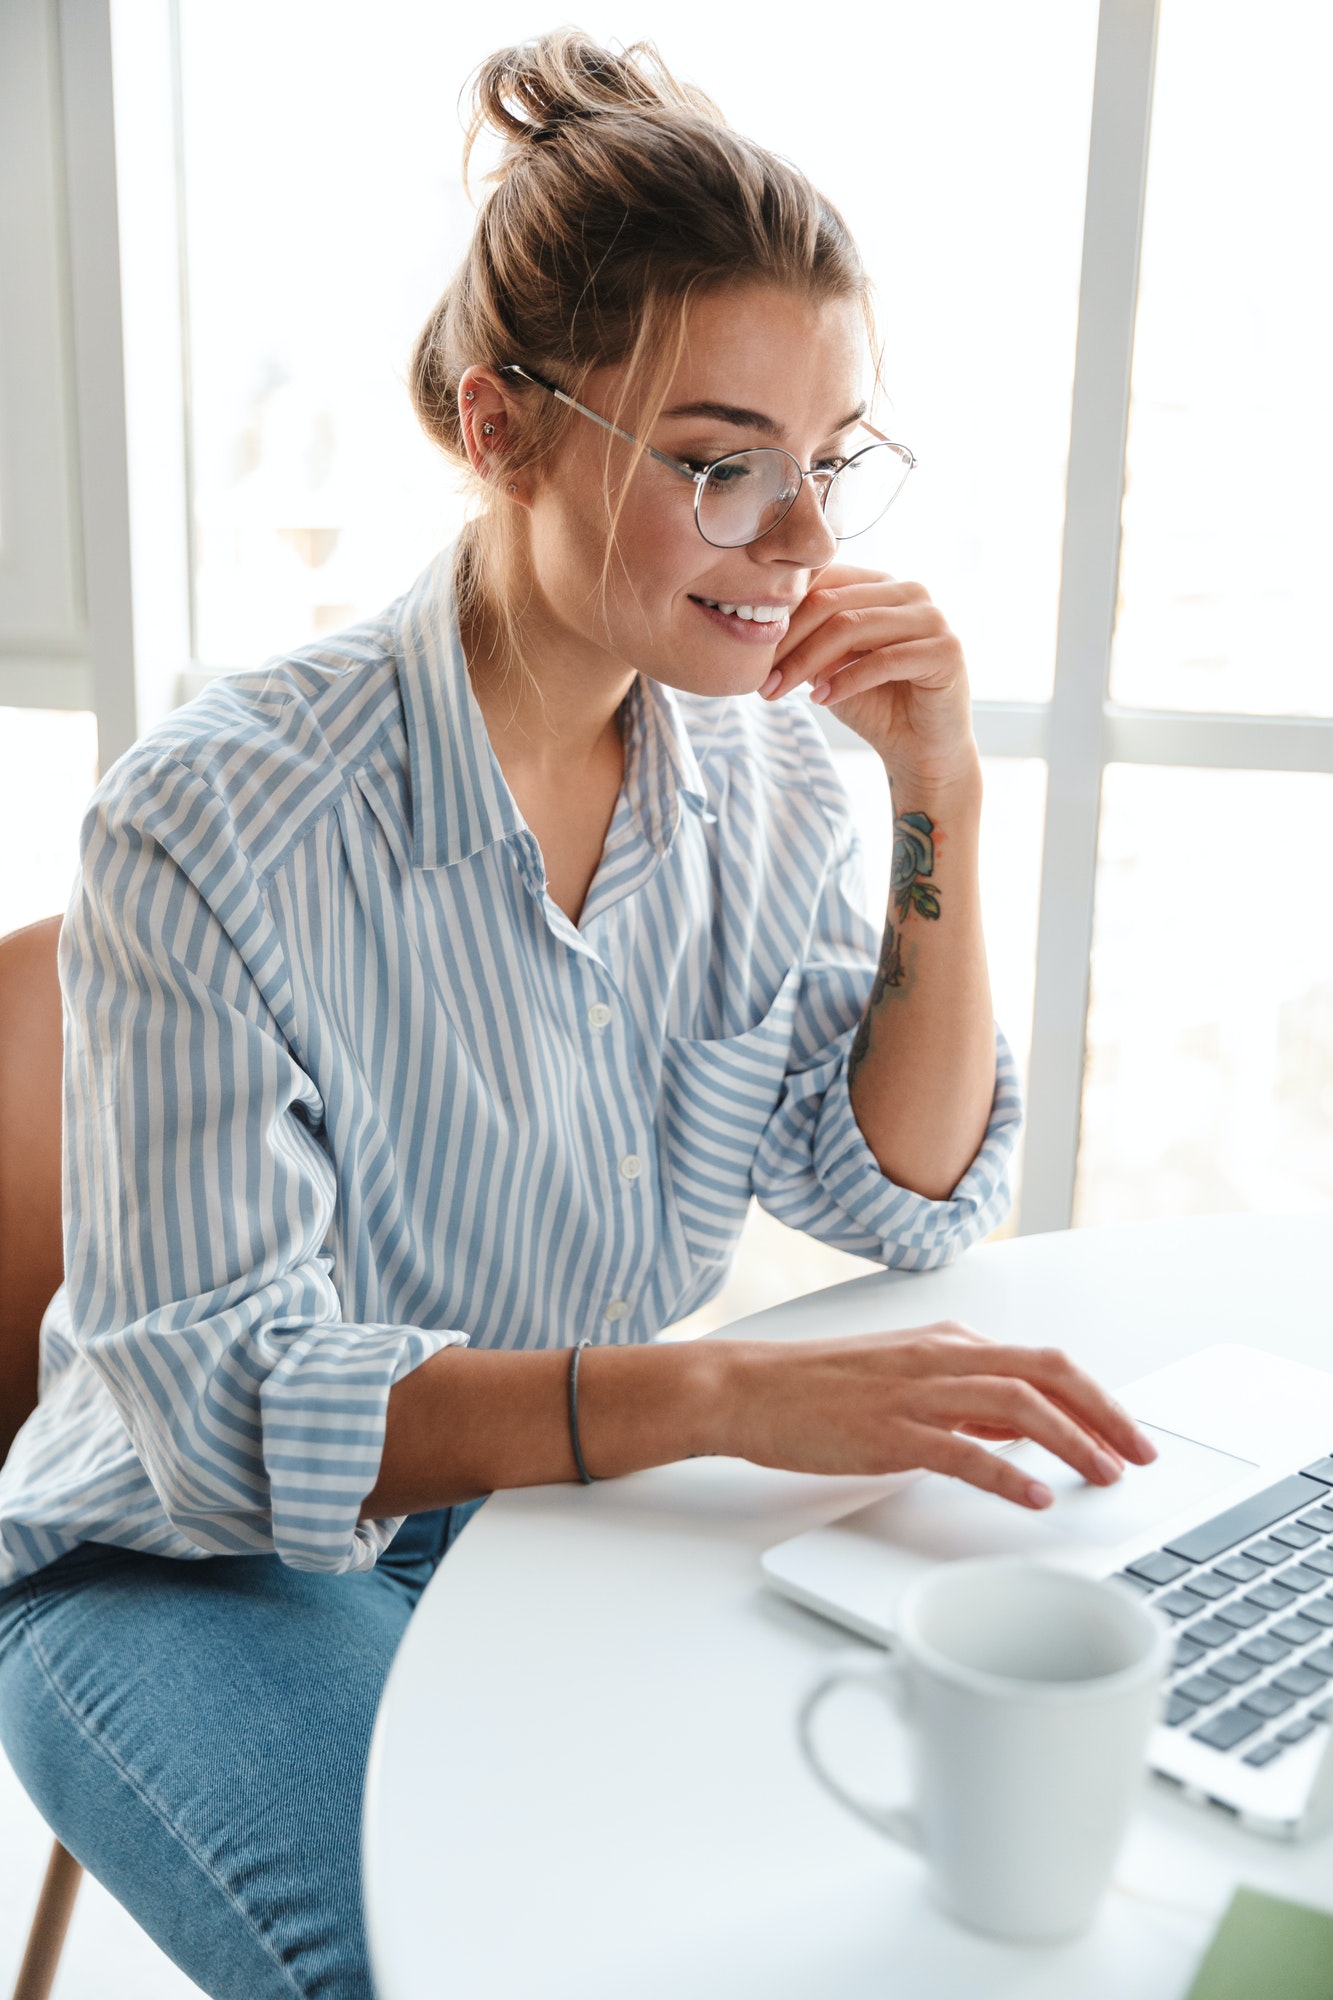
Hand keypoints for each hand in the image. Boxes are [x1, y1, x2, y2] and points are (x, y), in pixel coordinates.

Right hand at [720, 1321, 1157, 1508]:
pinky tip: (1033, 1495)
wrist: (746, 1388)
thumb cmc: (817, 1389)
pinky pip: (960, 1450)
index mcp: (949, 1344)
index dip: (1099, 1399)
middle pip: (1048, 1374)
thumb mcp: (905, 1378)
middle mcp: (941, 1358)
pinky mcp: (887, 1430)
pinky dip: (1005, 1471)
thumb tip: (1023, 1425)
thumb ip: (965, 1399)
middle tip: (1143, 1456)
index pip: (1045, 1363)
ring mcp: (915, 1393)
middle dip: (1106, 1414)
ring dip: (1073, 1441)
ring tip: (1105, 1476)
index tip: (1131, 1435)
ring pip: (1017, 1405)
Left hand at [762, 563, 976, 790]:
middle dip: (789, 642)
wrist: (920, 750)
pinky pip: (884, 660)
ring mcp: (932, 618)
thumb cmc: (874, 704)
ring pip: (852, 627)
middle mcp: (910, 591)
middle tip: (760, 679)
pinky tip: (819, 699)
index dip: (783, 613)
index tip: (750, 650)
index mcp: (881, 584)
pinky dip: (844, 681)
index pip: (824, 581)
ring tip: (779, 691)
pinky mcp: (947, 650)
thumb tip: (758, 622)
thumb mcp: (829, 664)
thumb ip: (806, 637)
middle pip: (833, 604)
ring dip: (807, 662)